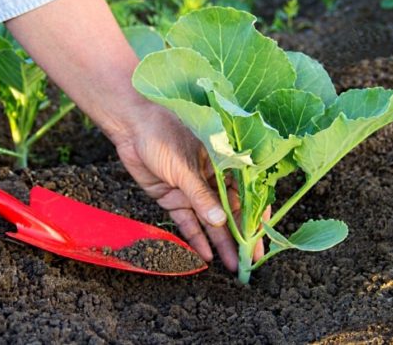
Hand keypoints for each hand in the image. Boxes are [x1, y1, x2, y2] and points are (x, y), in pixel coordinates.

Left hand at [114, 104, 266, 270]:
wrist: (131, 126)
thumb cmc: (163, 134)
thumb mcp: (185, 166)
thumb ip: (202, 195)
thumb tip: (220, 221)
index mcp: (222, 164)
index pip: (245, 194)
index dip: (254, 216)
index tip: (261, 237)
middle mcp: (210, 179)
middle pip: (229, 212)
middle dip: (240, 236)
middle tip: (249, 261)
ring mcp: (191, 190)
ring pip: (209, 221)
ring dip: (220, 242)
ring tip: (231, 265)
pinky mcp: (172, 198)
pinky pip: (187, 221)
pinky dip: (195, 237)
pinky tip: (205, 255)